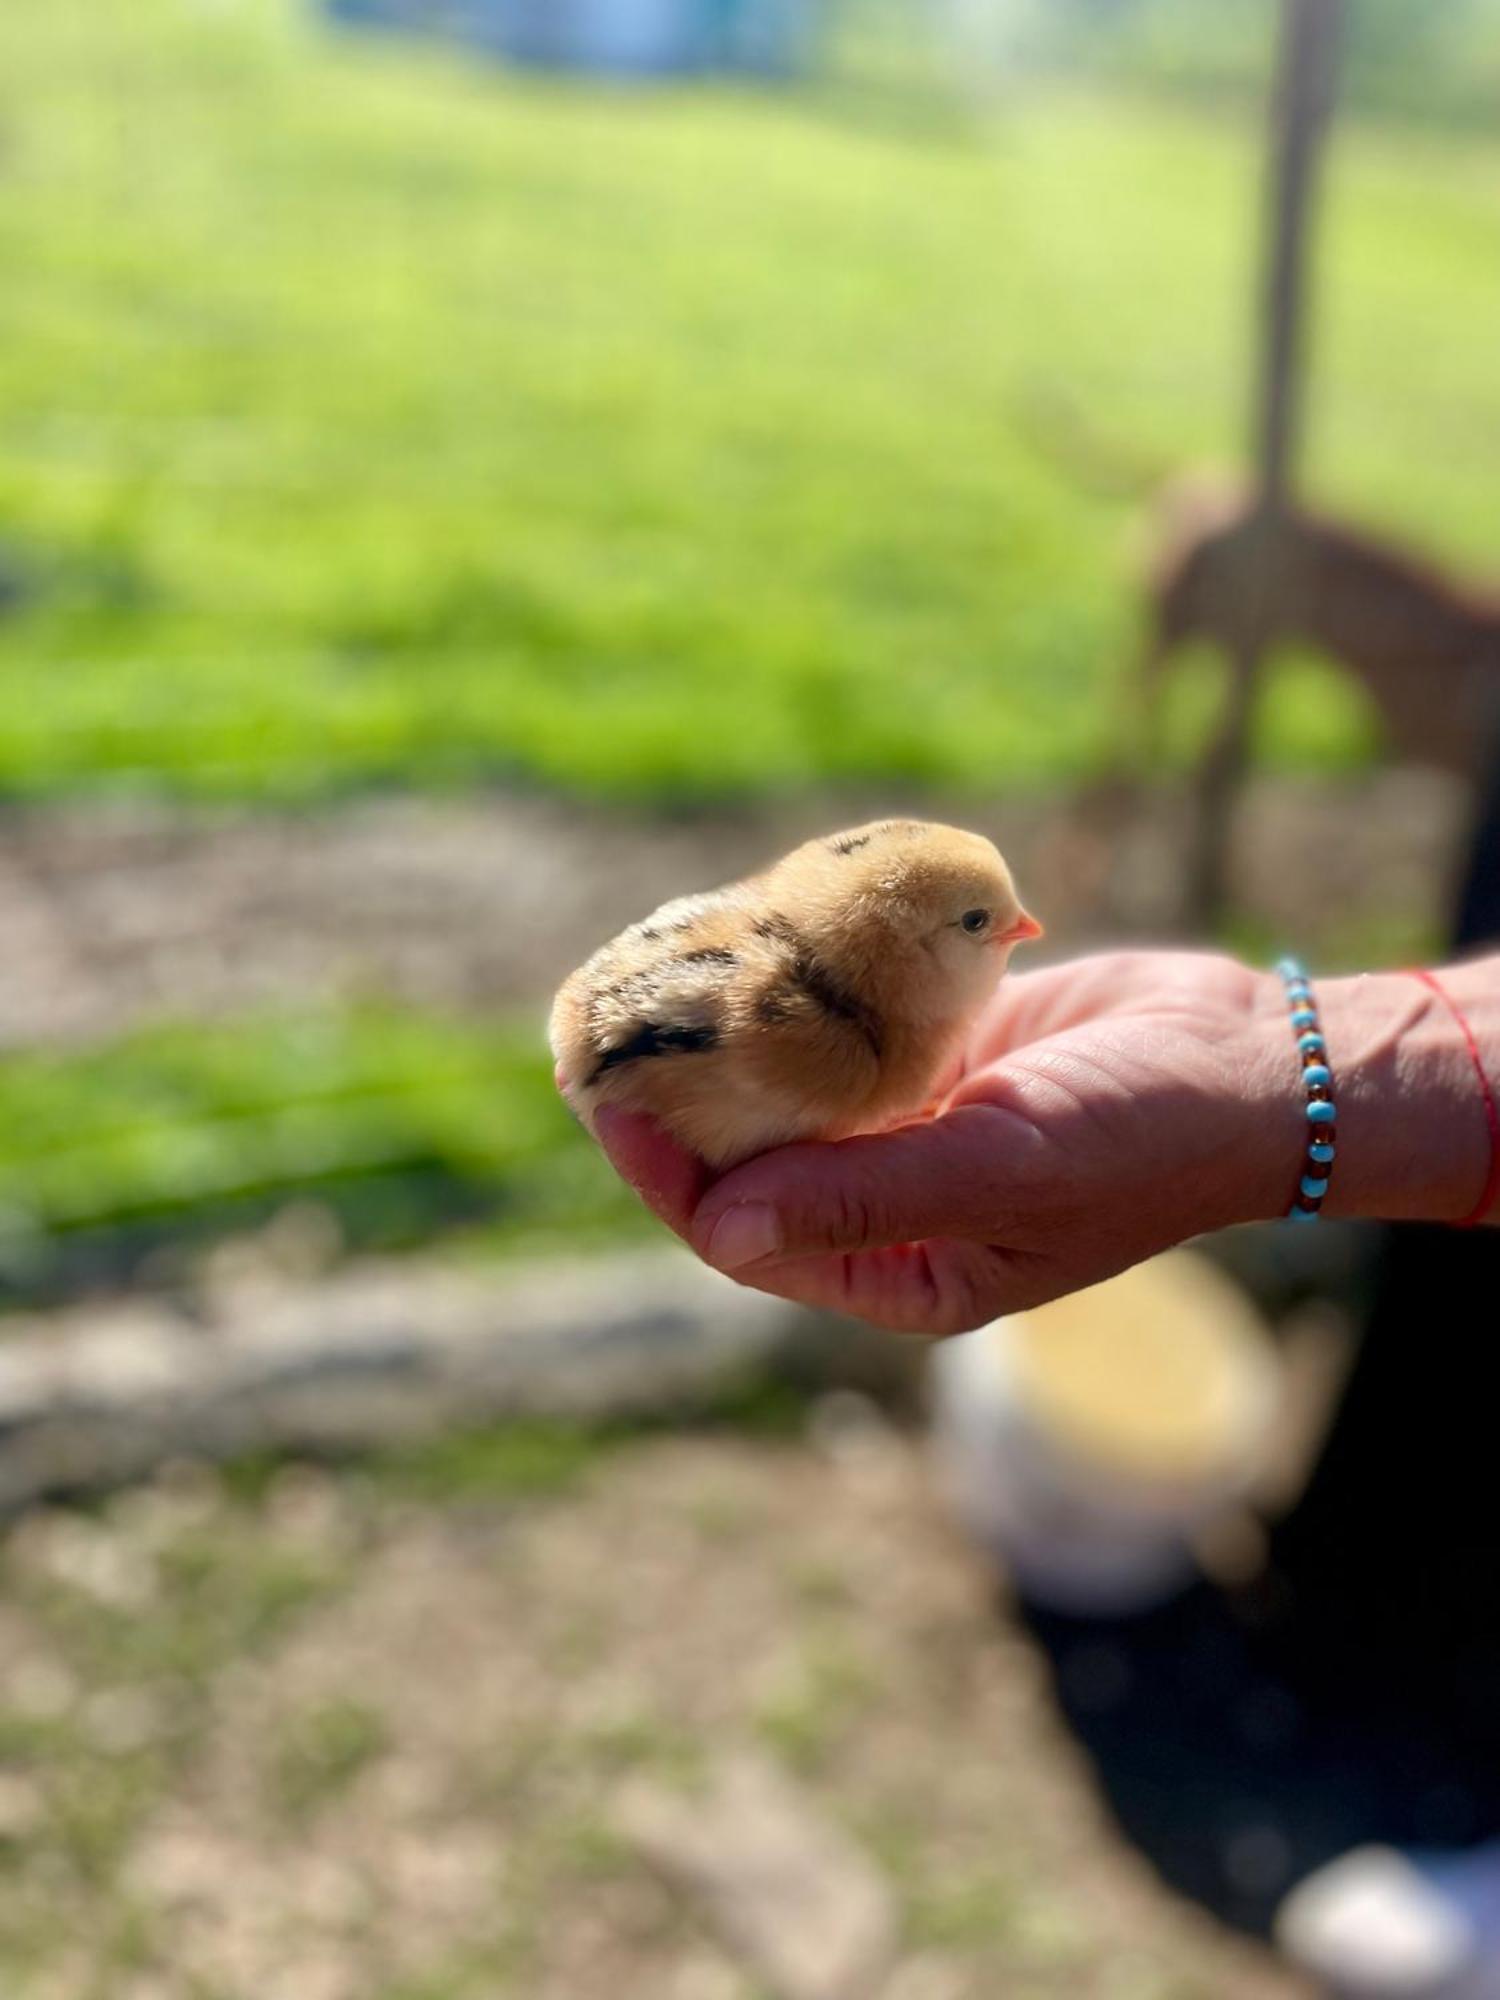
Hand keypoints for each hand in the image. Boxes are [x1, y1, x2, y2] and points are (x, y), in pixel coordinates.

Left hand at [595, 951, 1303, 1334]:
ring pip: (785, 1082)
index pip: (746, 1233)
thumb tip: (720, 1226)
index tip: (609, 1102)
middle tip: (600, 1028)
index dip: (668, 1176)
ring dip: (724, 1036)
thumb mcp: (1004, 1174)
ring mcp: (908, 1119)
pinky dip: (793, 985)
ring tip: (649, 976)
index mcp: (898, 1268)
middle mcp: (890, 1199)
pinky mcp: (932, 1046)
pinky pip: (838, 1018)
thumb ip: (865, 1200)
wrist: (1251, 1059)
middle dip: (679, 1100)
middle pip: (749, 1155)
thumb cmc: (1144, 1140)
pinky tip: (739, 938)